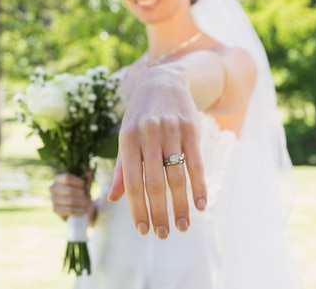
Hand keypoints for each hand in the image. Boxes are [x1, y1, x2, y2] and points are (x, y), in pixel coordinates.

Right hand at [49, 173, 91, 220]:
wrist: (74, 205)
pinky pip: (69, 210)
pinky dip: (79, 210)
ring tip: (90, 204)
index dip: (77, 181)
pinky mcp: (55, 209)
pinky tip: (86, 210)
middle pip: (70, 190)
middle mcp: (53, 188)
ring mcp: (53, 199)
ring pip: (70, 200)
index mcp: (58, 178)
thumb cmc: (79, 191)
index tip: (85, 185)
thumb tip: (89, 171)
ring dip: (82, 202)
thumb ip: (86, 177)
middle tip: (90, 197)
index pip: (67, 178)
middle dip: (82, 194)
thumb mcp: (83, 183)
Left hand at [107, 65, 206, 239]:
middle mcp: (148, 134)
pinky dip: (199, 186)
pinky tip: (201, 205)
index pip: (132, 181)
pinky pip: (196, 163)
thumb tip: (114, 199)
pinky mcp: (191, 128)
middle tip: (163, 235)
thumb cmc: (140, 115)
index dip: (137, 208)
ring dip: (180, 205)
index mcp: (127, 138)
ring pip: (177, 176)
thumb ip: (123, 167)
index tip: (143, 230)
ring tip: (182, 226)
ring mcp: (171, 130)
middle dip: (159, 212)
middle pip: (154, 183)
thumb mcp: (126, 136)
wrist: (164, 80)